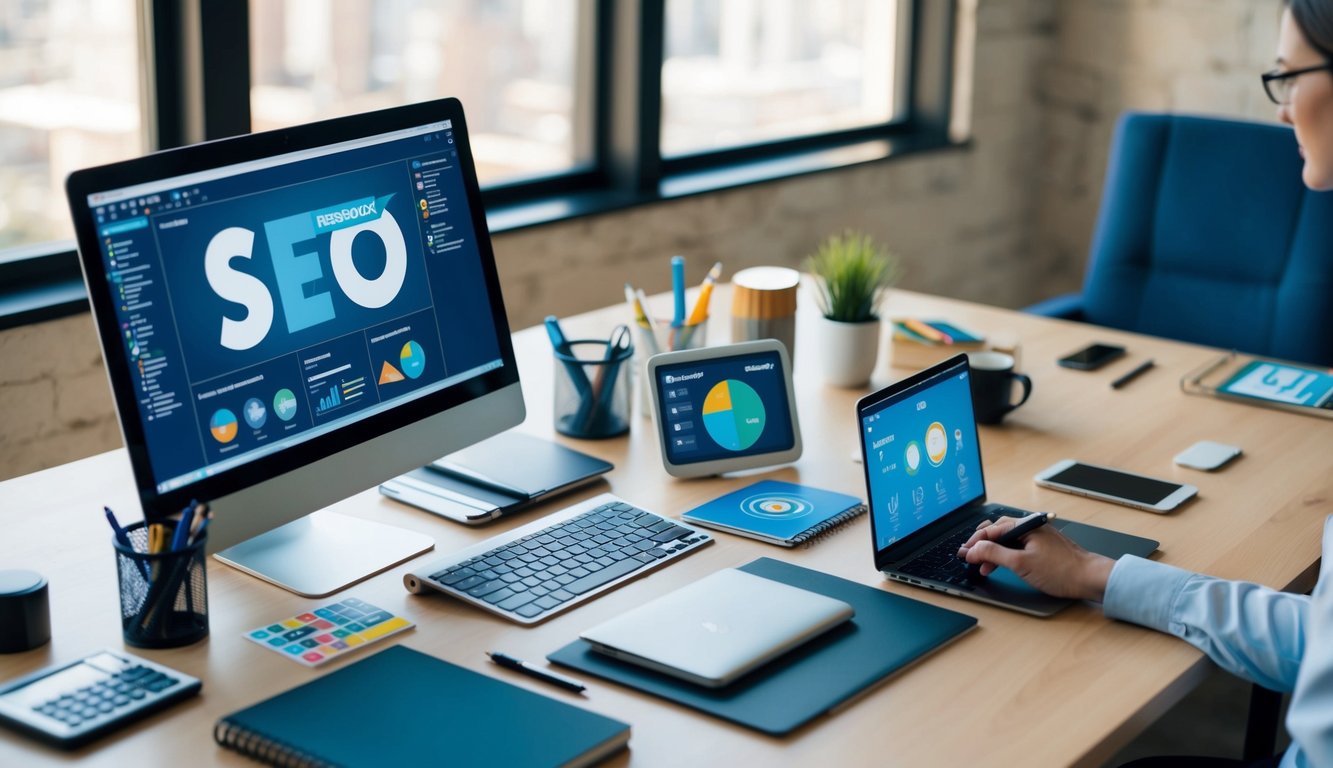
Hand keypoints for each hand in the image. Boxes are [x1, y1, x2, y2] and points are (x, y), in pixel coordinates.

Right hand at [956, 517, 1114, 600]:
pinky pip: (1018, 546)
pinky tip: (1002, 565)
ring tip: (982, 566)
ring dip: (993, 552)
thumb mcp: (1021, 564)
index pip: (991, 530)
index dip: (975, 543)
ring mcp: (1038, 537)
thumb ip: (994, 554)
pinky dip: (1006, 555)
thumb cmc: (1062, 571)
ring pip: (1008, 540)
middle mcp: (1031, 527)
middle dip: (981, 544)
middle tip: (969, 555)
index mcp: (1025, 526)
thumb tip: (974, 549)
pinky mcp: (1043, 547)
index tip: (964, 554)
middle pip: (998, 531)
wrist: (1090, 578)